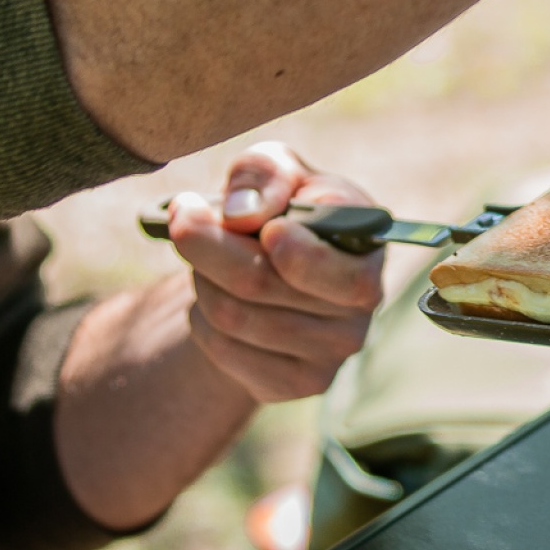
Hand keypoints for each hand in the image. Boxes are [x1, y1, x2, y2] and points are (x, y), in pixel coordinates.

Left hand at [165, 141, 383, 403]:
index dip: (289, 249)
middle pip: (260, 283)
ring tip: (205, 258)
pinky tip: (215, 297)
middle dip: (207, 246)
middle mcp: (363, 302)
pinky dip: (201, 318)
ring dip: (201, 279)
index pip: (334, 267)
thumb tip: (242, 215)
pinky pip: (224, 350)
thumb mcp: (273, 168)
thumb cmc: (280, 205)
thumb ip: (264, 173)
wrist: (271, 263)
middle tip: (182, 216)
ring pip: (234, 315)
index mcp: (367, 244)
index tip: (251, 223)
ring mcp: (334, 349)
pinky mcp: (299, 381)